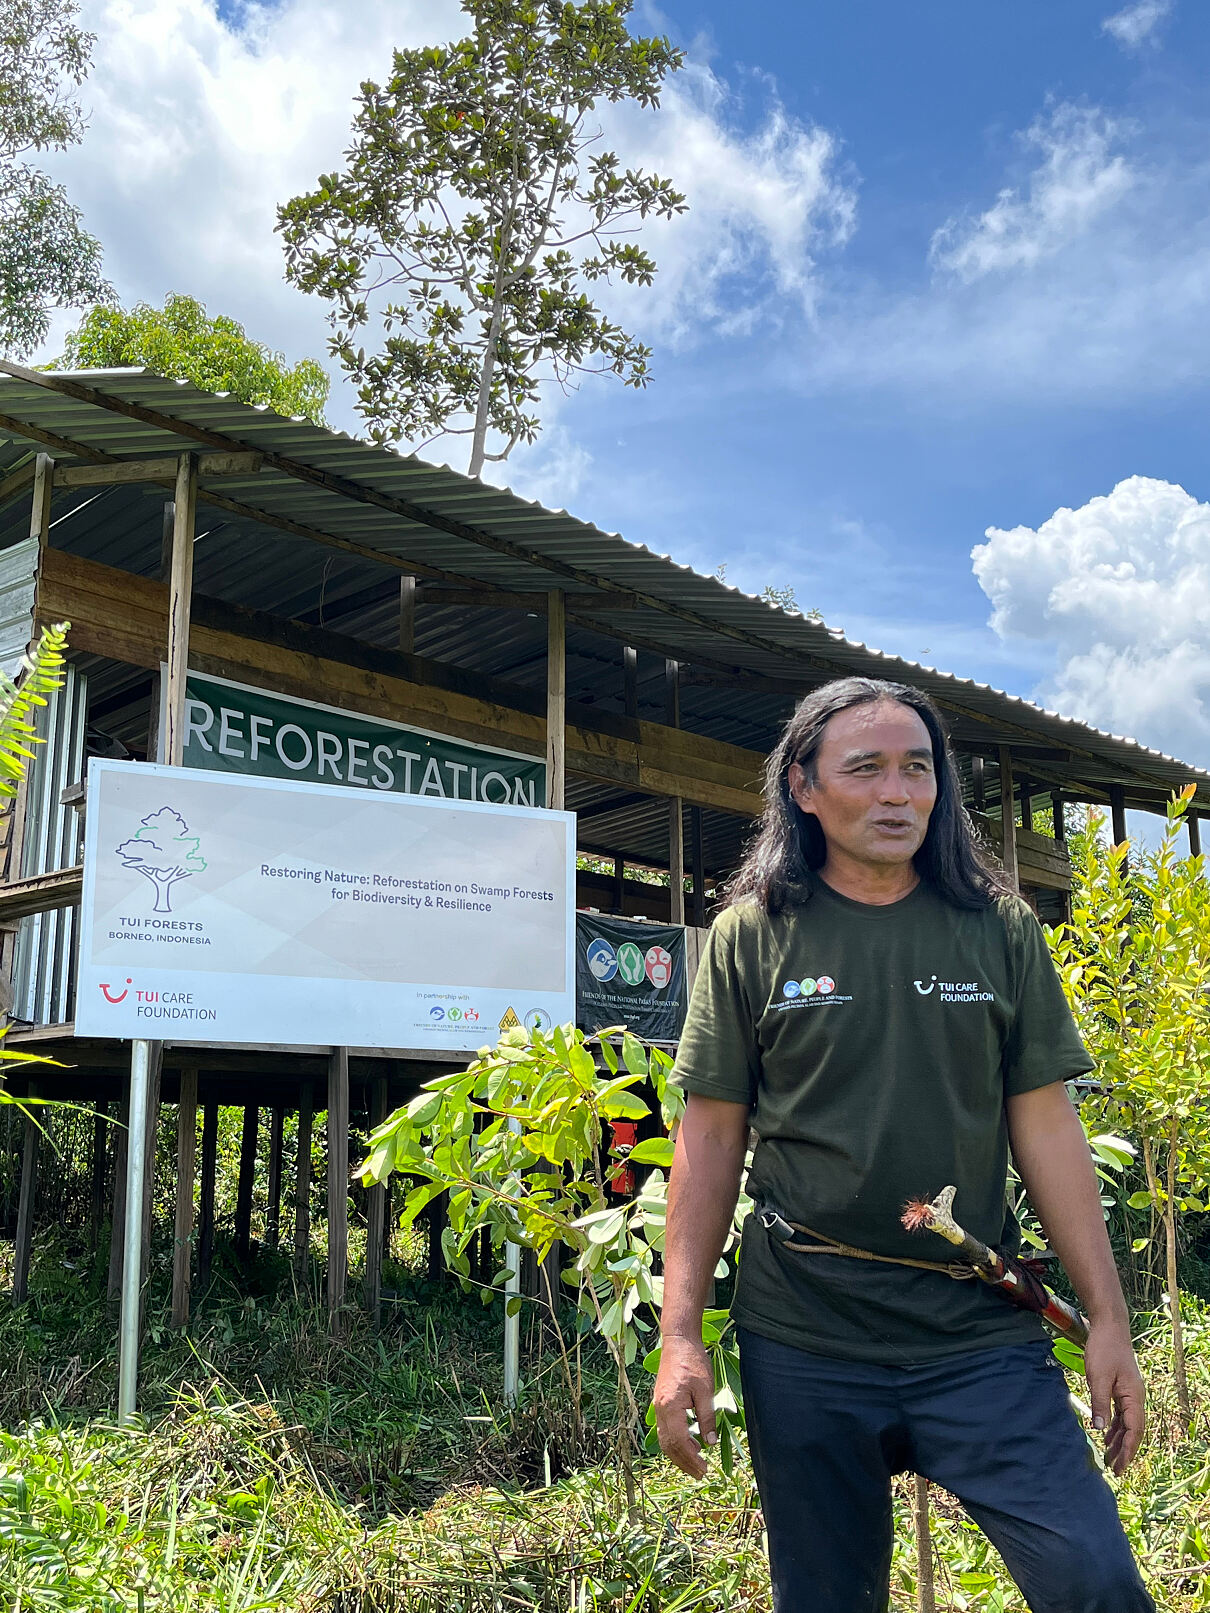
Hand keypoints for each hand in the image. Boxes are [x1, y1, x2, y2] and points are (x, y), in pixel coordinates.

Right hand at [653, 1333, 716, 1477]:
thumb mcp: (706, 1390)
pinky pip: (664, 1429)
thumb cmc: (693, 1362)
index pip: (679, 1441)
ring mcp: (658, 1406)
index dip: (692, 1458)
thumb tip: (710, 1443)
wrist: (678, 1341)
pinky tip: (689, 1444)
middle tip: (700, 1474)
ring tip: (695, 1464)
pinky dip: (675, 1442)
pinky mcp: (660, 1403)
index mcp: (670, 1406)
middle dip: (684, 1462)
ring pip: (664, 1439)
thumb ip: (707, 1417)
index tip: (705, 1469)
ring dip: (679, 1454)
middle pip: (669, 1444)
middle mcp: (660, 1409)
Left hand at [1084, 1320, 1145, 1475]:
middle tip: (1114, 1469)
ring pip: (1126, 1424)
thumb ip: (1100, 1403)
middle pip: (1132, 1431)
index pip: (1134, 1431)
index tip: (1119, 1467)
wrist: (1109, 1327)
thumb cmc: (1104, 1349)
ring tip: (1109, 1457)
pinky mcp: (1121, 1388)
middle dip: (1123, 1450)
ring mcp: (1129, 1394)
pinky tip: (1105, 1434)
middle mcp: (1135, 1398)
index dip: (1127, 1451)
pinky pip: (1120, 1413)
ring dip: (1117, 1440)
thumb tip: (1099, 1429)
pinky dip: (1114, 1426)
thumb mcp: (1098, 1377)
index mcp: (1134, 1397)